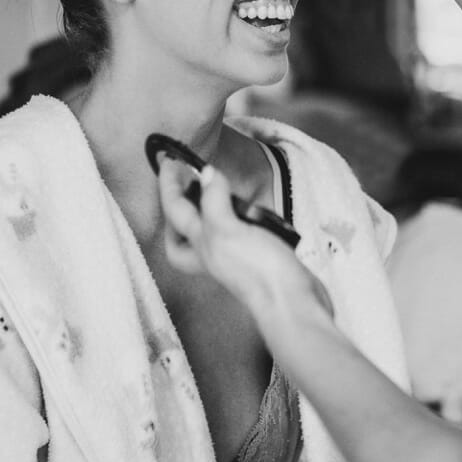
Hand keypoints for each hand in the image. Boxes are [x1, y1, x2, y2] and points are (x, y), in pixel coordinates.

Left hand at [157, 158, 331, 318]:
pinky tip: (255, 210)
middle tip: (187, 182)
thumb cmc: (256, 271)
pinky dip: (247, 219)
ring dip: (217, 209)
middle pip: (185, 231)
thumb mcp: (227, 231)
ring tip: (222, 189)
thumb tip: (207, 174)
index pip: (174, 211)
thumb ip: (214, 201)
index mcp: (198, 246)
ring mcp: (236, 255)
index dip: (168, 186)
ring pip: (216, 229)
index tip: (168, 160)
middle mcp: (213, 252)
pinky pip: (245, 232)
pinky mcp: (260, 255)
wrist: (293, 302)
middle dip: (182, 208)